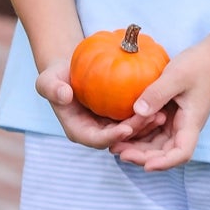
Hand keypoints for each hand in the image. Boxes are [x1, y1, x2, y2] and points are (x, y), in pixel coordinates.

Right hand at [35, 61, 166, 152]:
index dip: (112, 137)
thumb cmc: (56, 76)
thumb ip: (51, 88)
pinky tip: (162, 103)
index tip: (126, 129)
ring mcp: (109, 125)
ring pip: (132, 130)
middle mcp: (96, 132)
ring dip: (147, 125)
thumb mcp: (47, 80)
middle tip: (153, 118)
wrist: (68, 69)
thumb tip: (65, 95)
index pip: (97, 140)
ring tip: (162, 113)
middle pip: (119, 138)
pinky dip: (147, 112)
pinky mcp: (119, 115)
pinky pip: (136, 117)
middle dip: (136, 132)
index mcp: (79, 131)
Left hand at [109, 39, 209, 171]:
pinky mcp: (170, 114)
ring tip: (115, 145)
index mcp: (191, 122)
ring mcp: (177, 122)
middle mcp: (184, 127)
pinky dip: (140, 133)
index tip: (146, 166)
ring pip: (157, 143)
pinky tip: (123, 130)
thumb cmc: (199, 65)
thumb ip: (157, 93)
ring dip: (138, 147)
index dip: (165, 163)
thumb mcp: (176, 76)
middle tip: (117, 152)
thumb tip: (138, 112)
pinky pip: (154, 129)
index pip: (182, 153)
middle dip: (142, 156)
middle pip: (165, 152)